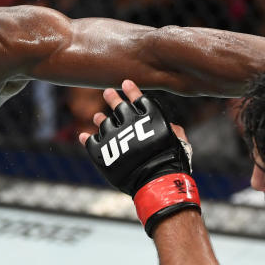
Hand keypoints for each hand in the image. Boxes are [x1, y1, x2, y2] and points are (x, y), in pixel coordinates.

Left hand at [79, 79, 198, 236]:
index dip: (132, 90)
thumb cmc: (171, 162)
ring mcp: (113, 135)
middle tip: (107, 92)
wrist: (156, 181)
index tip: (125, 82)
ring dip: (101, 119)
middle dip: (112, 98)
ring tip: (97, 117)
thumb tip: (171, 126)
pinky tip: (85, 136)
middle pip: (118, 106)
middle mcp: (129, 122)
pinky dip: (88, 139)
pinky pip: (91, 141)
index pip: (138, 98)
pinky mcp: (101, 150)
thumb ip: (174, 130)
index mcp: (149, 117)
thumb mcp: (179, 141)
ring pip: (104, 123)